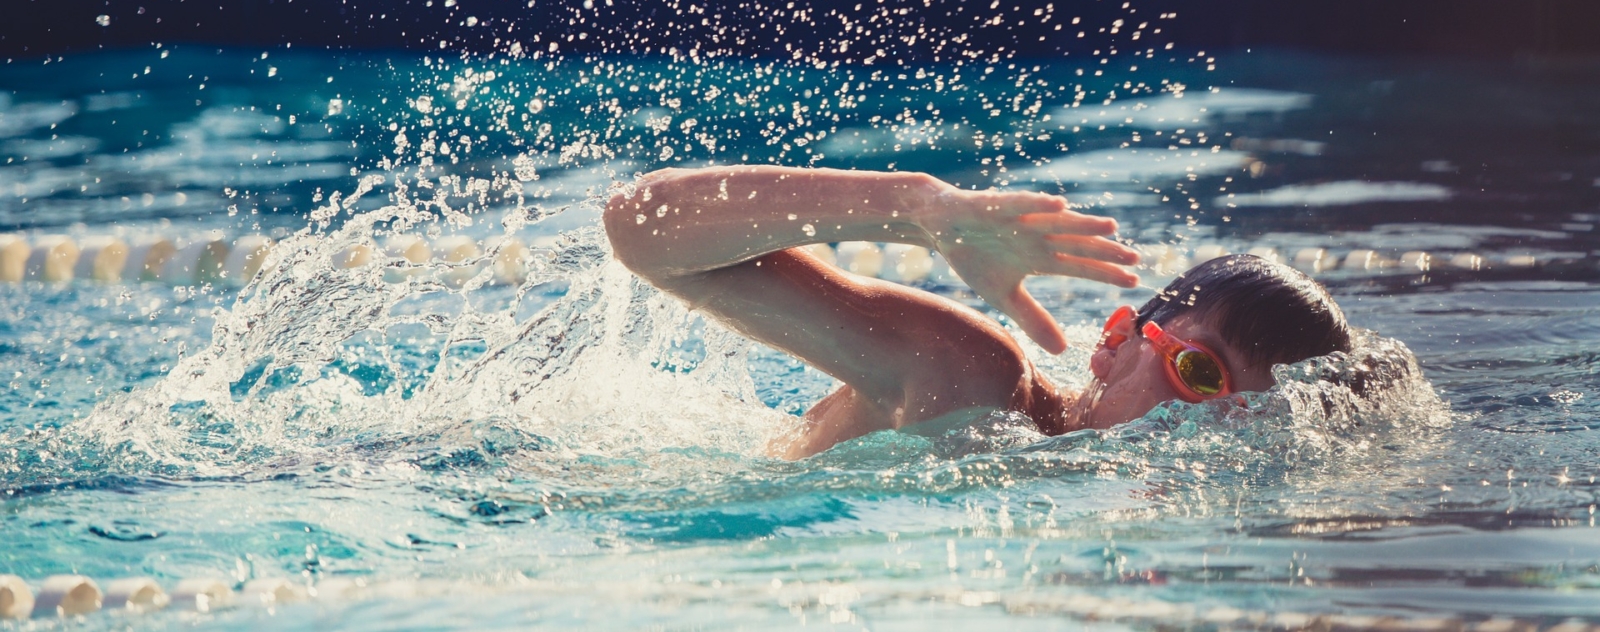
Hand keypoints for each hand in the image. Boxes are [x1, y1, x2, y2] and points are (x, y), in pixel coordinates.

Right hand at [917, 184, 1139, 353]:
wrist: (941, 226)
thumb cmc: (975, 256)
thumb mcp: (1004, 296)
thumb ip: (1033, 319)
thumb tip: (1062, 350)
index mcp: (1040, 258)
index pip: (1080, 266)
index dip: (1105, 273)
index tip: (1133, 282)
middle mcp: (1038, 236)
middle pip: (1077, 244)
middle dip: (1104, 251)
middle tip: (1136, 258)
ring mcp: (1021, 219)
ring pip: (1057, 222)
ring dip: (1082, 224)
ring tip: (1110, 228)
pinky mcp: (998, 205)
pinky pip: (1021, 203)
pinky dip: (1039, 203)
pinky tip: (1060, 205)